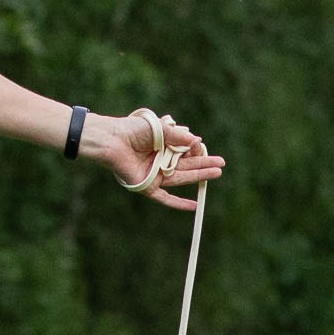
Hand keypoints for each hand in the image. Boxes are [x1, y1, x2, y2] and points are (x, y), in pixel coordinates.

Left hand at [86, 108, 225, 210]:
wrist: (112, 140)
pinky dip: (178, 203)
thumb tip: (197, 141)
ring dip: (199, 175)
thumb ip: (178, 136)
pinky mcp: (147, 186)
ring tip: (217, 172)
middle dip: (204, 164)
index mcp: (163, 146)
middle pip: (186, 165)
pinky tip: (194, 206)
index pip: (185, 151)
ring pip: (181, 177)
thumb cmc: (132, 130)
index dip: (195, 150)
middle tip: (221, 163)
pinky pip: (164, 198)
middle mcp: (160, 161)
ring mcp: (155, 174)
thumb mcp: (160, 128)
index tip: (201, 146)